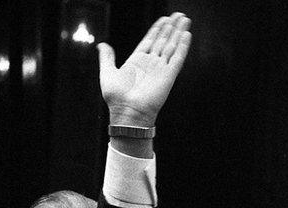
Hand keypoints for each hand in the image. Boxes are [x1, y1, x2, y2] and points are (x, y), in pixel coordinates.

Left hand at [99, 12, 191, 126]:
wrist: (128, 113)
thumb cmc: (116, 98)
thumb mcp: (108, 73)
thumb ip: (107, 58)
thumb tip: (101, 45)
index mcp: (137, 61)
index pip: (150, 41)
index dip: (157, 29)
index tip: (164, 19)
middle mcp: (150, 63)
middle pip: (163, 40)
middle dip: (170, 27)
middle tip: (178, 14)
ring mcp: (160, 68)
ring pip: (172, 45)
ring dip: (178, 32)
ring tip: (184, 18)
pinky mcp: (169, 75)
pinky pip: (178, 57)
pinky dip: (183, 45)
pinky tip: (187, 34)